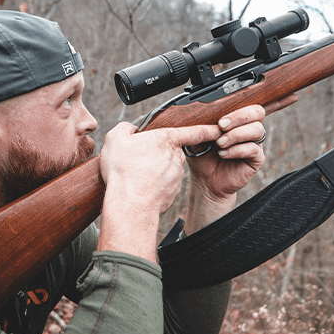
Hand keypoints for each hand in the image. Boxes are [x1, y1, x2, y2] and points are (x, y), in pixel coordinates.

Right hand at [97, 121, 221, 260]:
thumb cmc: (123, 171)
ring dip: (156, 170)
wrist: (129, 204)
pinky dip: (155, 185)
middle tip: (140, 158)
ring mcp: (176, 176)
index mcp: (166, 140)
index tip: (218, 129)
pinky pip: (165, 185)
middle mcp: (175, 157)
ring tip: (137, 175)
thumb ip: (126, 129)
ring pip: (168, 168)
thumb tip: (131, 130)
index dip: (207, 129)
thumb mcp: (115, 139)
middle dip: (160, 153)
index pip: (194, 131)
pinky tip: (141, 187)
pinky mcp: (173, 192)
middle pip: (173, 151)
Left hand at [186, 94, 297, 226]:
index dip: (274, 97)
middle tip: (221, 125)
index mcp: (237, 119)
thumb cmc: (202, 154)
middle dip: (239, 116)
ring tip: (220, 143)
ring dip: (236, 134)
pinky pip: (253, 149)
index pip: (253, 104)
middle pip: (257, 112)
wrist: (205, 180)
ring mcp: (254, 143)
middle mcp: (249, 128)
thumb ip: (203, 122)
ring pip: (256, 129)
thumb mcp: (198, 134)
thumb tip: (205, 113)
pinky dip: (237, 150)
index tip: (284, 92)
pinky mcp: (256, 159)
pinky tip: (224, 154)